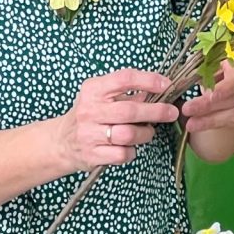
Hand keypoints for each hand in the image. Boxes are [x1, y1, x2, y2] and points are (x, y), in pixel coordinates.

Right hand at [58, 68, 179, 172]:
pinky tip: (130, 146)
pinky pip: (122, 154)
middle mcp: (89, 110)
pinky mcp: (92, 155)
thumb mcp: (101, 96)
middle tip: (172, 112)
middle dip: (156, 111)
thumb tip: (160, 89)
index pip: (124, 78)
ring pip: (129, 134)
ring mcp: (89, 134)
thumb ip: (126, 93)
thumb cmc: (89, 114)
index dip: (148, 80)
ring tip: (147, 131)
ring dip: (145, 133)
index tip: (166, 84)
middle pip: (130, 110)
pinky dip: (132, 151)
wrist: (61, 142)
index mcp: (93, 89)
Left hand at [180, 59, 233, 133]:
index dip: (222, 90)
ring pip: (233, 115)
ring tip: (191, 124)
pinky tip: (199, 125)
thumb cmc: (222, 64)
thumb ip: (204, 71)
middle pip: (232, 100)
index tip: (205, 94)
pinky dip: (214, 124)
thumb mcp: (212, 61)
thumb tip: (188, 82)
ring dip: (210, 121)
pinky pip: (231, 122)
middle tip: (187, 110)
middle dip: (207, 107)